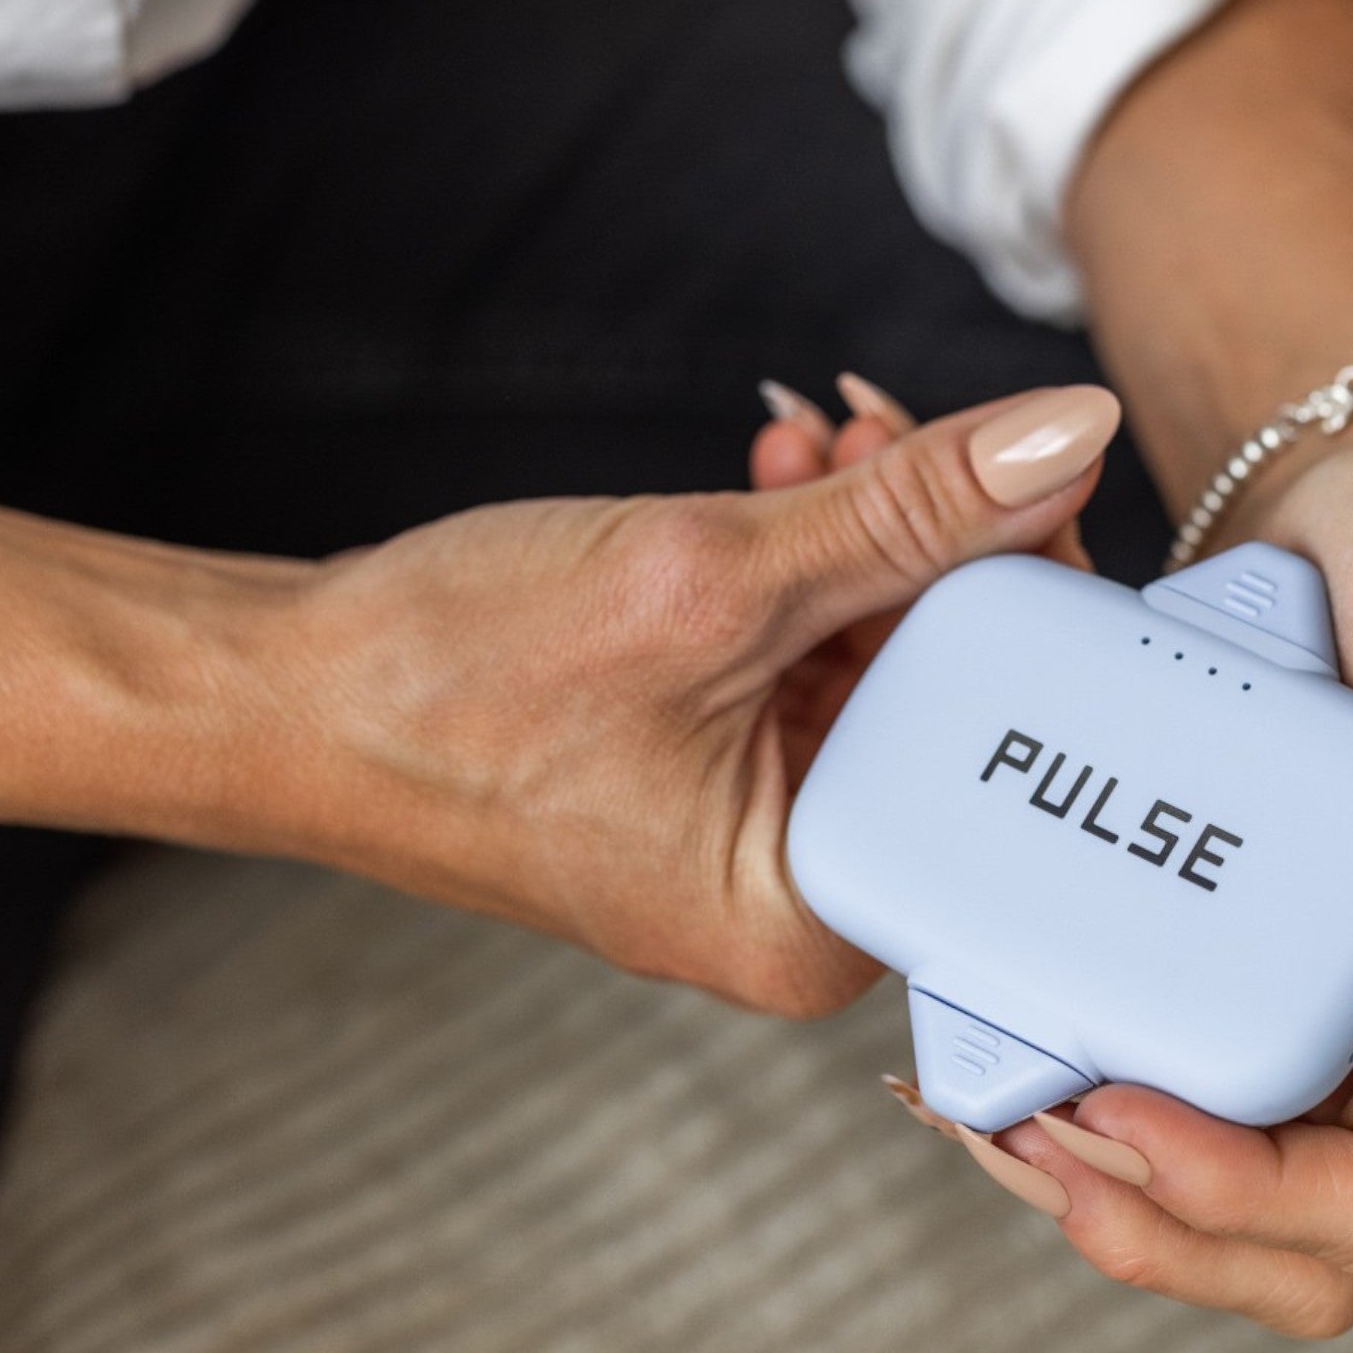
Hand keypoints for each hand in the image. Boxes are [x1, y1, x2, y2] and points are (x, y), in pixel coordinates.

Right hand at [276, 381, 1118, 1014]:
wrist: (286, 691)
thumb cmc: (452, 687)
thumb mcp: (708, 580)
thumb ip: (907, 512)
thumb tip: (1066, 434)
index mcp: (816, 920)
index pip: (999, 749)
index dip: (1028, 598)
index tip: (1029, 477)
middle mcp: (801, 901)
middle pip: (946, 698)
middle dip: (932, 547)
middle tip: (893, 433)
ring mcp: (753, 837)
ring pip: (875, 663)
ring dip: (866, 536)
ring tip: (823, 440)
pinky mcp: (713, 775)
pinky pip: (802, 662)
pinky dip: (804, 567)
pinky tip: (783, 479)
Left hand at [939, 429, 1352, 1336]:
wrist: (1330, 529)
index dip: (1248, 1195)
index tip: (1113, 1113)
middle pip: (1301, 1242)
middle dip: (1158, 1226)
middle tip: (1026, 1133)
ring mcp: (1326, 1028)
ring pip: (1224, 1209)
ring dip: (1101, 1196)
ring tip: (988, 1117)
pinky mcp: (1237, 990)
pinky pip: (1170, 1113)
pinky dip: (1077, 1121)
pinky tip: (989, 1067)